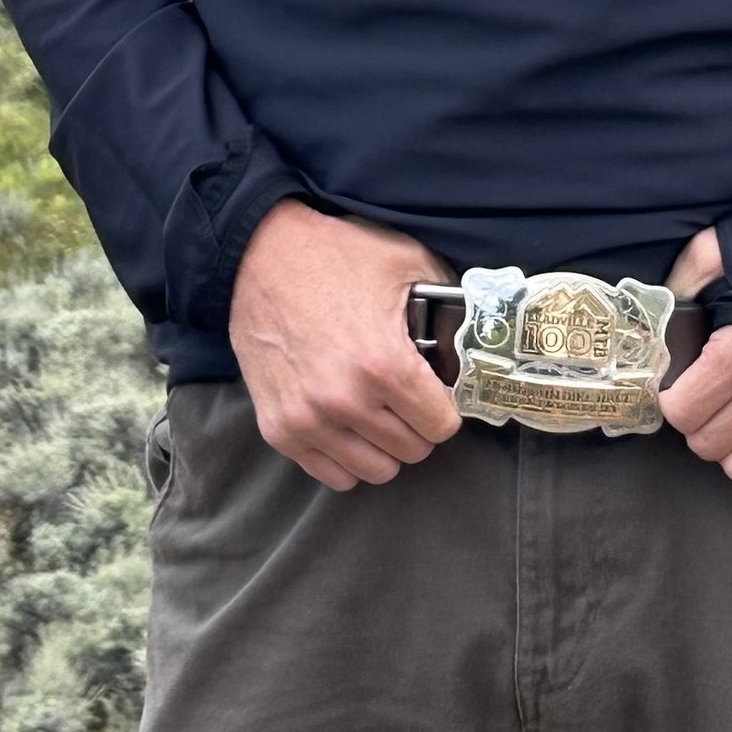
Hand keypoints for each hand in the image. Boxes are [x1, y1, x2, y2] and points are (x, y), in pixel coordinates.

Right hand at [228, 199, 460, 491]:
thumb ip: (446, 305)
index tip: (437, 392)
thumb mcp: (406, 264)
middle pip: (413, 450)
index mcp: (385, 365)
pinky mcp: (279, 430)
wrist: (259, 256)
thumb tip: (473, 338)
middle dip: (418, 424)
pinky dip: (348, 458)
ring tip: (379, 413)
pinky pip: (333, 476)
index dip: (446, 407)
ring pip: (376, 471)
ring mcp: (309, 421)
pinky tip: (349, 426)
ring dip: (385, 446)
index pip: (442, 426)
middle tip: (407, 398)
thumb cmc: (336, 256)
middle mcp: (347, 402)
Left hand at [658, 226, 731, 485]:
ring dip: (730, 445)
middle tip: (701, 395)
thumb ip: (679, 287)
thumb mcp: (717, 252)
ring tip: (731, 413)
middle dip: (696, 422)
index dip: (670, 397)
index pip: (681, 412)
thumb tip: (653, 327)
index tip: (675, 382)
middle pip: (708, 444)